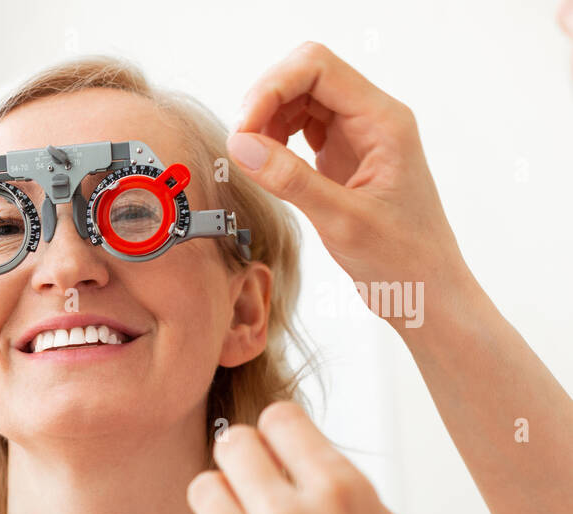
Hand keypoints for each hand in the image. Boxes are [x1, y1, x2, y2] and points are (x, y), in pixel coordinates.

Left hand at [175, 400, 471, 513]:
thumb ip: (346, 492)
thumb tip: (300, 462)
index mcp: (344, 492)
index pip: (279, 417)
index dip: (284, 431)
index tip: (289, 452)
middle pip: (232, 444)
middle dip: (247, 456)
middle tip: (261, 483)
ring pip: (202, 489)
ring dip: (224, 499)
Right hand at [228, 41, 468, 323]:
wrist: (426, 292)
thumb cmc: (402, 260)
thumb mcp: (341, 220)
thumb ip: (290, 180)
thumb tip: (240, 146)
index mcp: (383, 121)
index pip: (317, 68)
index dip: (271, 89)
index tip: (242, 129)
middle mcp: (372, 119)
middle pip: (306, 75)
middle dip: (265, 100)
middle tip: (240, 143)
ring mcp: (358, 136)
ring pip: (300, 99)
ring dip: (267, 120)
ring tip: (251, 158)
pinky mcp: (344, 157)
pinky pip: (302, 128)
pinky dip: (276, 139)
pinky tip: (267, 165)